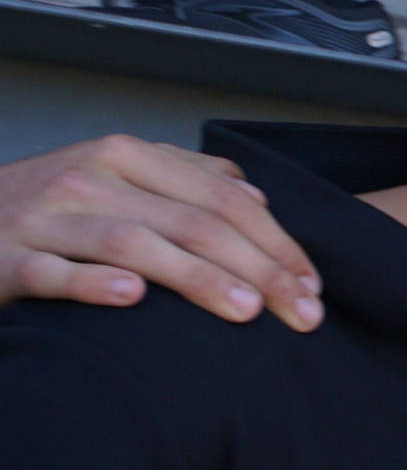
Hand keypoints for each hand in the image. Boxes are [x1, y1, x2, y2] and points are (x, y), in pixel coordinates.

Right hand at [0, 135, 320, 328]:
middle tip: (304, 314)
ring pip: (134, 243)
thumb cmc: (50, 207)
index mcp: (126, 155)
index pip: (222, 198)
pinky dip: (93, 283)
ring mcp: (45, 217)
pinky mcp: (5, 259)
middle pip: (193, 222)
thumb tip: (256, 196)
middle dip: (259, 269)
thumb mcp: (117, 176)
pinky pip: (53, 272)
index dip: (276, 241)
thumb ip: (186, 178)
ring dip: (196, 277)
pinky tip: (132, 298)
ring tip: (248, 310)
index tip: (314, 285)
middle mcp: (90, 178)